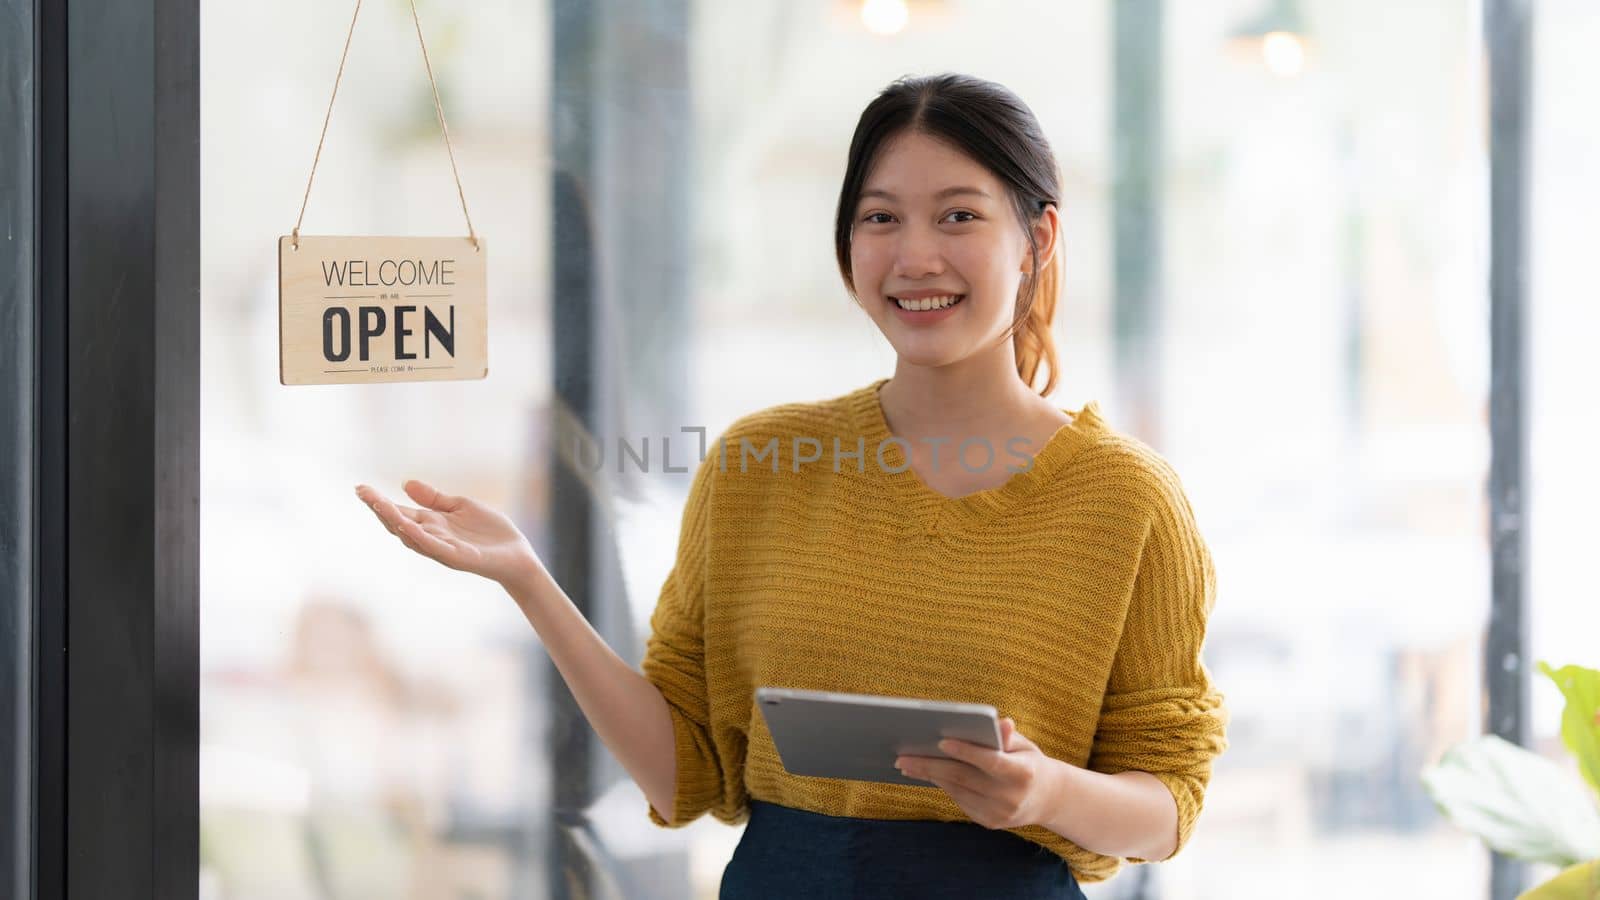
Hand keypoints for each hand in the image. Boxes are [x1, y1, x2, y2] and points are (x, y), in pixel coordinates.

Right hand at [355, 480, 539, 587]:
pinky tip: (406, 525)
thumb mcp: (461, 506)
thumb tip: (404, 483)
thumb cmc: (490, 532)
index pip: (400, 512)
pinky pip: (434, 547)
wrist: (517, 555)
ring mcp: (443, 549)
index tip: (360, 488)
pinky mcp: (458, 557)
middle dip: (379, 509)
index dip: (379, 501)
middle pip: (398, 524)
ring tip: (377, 504)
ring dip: (393, 521)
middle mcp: (432, 537)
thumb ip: (434, 498)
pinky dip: (418, 536)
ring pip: (412, 536)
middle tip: (361, 493)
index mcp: (432, 524)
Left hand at [895, 717, 1056, 830]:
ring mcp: (999, 813)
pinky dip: (942, 785)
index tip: (941, 741)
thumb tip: (999, 722)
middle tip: (902, 757)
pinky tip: (927, 774)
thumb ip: (1007, 736)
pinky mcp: (989, 822)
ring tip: (906, 763)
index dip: (967, 751)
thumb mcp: (1024, 746)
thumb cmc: (1028, 762)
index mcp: (1022, 773)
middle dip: (930, 766)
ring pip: (957, 790)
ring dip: (929, 776)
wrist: (1046, 799)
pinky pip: (960, 800)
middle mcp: (1010, 797)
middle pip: (964, 778)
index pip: (990, 761)